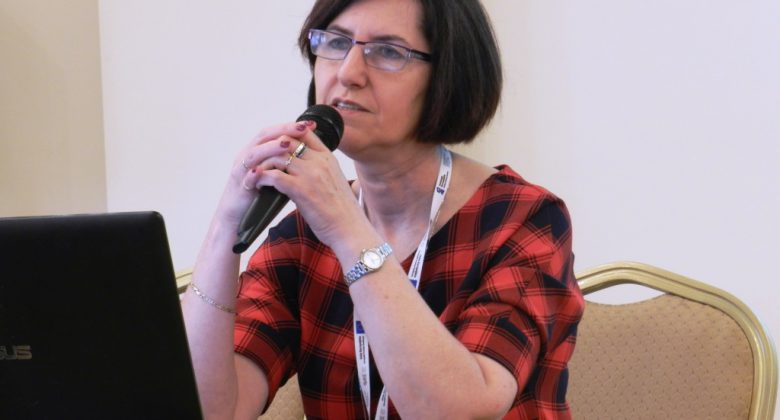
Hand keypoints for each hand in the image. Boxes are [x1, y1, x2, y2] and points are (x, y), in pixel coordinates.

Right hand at [212, 121, 314, 229]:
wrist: (238, 214)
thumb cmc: (259, 193)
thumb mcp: (274, 172)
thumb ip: (284, 160)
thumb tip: (306, 150)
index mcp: (257, 151)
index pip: (274, 132)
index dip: (290, 126)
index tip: (309, 124)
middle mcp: (247, 156)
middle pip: (264, 137)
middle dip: (283, 131)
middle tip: (301, 127)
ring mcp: (241, 170)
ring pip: (254, 154)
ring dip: (270, 148)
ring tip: (287, 144)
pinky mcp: (239, 187)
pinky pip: (246, 178)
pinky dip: (254, 174)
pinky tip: (262, 171)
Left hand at [247, 123, 369, 249]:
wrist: (350, 229)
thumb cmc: (343, 211)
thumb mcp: (336, 180)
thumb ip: (322, 169)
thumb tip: (307, 167)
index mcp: (328, 157)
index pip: (304, 133)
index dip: (287, 135)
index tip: (276, 145)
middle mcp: (319, 161)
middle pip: (287, 140)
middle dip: (270, 147)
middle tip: (260, 158)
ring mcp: (310, 174)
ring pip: (277, 156)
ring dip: (263, 163)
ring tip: (256, 172)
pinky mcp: (300, 190)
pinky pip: (274, 176)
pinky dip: (262, 178)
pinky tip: (259, 184)